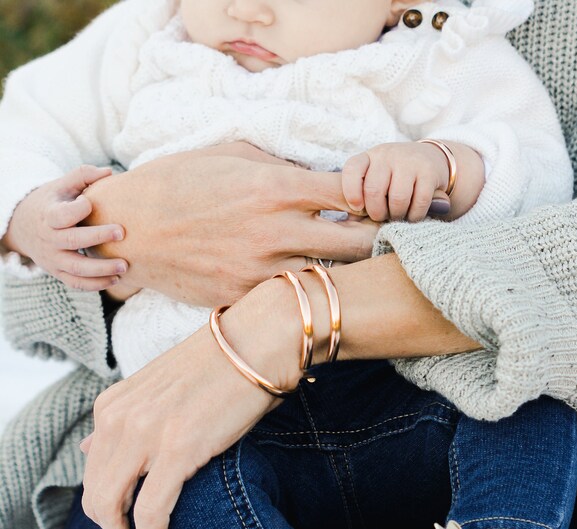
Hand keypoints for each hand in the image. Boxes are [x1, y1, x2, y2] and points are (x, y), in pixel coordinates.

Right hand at [2, 165, 127, 290]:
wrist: (25, 227)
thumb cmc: (53, 202)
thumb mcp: (61, 186)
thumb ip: (83, 176)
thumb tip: (109, 172)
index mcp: (48, 215)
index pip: (60, 215)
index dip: (76, 209)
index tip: (91, 202)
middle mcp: (49, 239)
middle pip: (71, 241)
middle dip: (97, 237)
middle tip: (122, 232)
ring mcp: (53, 258)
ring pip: (76, 268)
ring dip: (101, 269)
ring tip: (125, 265)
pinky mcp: (58, 272)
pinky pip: (76, 283)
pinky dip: (96, 284)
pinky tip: (117, 279)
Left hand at [79, 279, 299, 528]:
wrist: (259, 339)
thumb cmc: (219, 363)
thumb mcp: (158, 386)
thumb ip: (122, 416)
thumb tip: (89, 445)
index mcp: (112, 403)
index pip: (92, 470)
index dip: (110, 498)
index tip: (131, 511)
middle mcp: (120, 418)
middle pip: (96, 495)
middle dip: (114, 521)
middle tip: (139, 528)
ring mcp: (147, 433)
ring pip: (110, 507)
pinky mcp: (178, 449)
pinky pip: (150, 511)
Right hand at [82, 143, 379, 305]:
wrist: (125, 229)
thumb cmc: (178, 181)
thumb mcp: (232, 154)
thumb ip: (282, 165)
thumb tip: (319, 177)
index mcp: (275, 188)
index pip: (351, 193)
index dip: (374, 197)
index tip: (375, 200)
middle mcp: (274, 231)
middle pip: (358, 244)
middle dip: (378, 240)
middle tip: (380, 237)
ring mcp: (259, 270)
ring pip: (330, 278)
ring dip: (344, 271)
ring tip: (346, 263)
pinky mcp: (242, 297)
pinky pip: (290, 297)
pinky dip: (303, 289)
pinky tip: (303, 280)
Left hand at [342, 142, 450, 221]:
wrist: (432, 159)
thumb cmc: (396, 176)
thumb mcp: (377, 176)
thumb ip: (363, 193)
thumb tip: (351, 219)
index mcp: (370, 157)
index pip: (352, 170)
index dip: (351, 191)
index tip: (357, 207)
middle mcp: (387, 155)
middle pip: (374, 190)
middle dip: (376, 212)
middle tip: (382, 217)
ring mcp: (409, 161)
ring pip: (397, 198)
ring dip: (397, 215)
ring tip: (398, 216)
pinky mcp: (429, 171)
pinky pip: (419, 201)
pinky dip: (415, 215)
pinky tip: (413, 215)